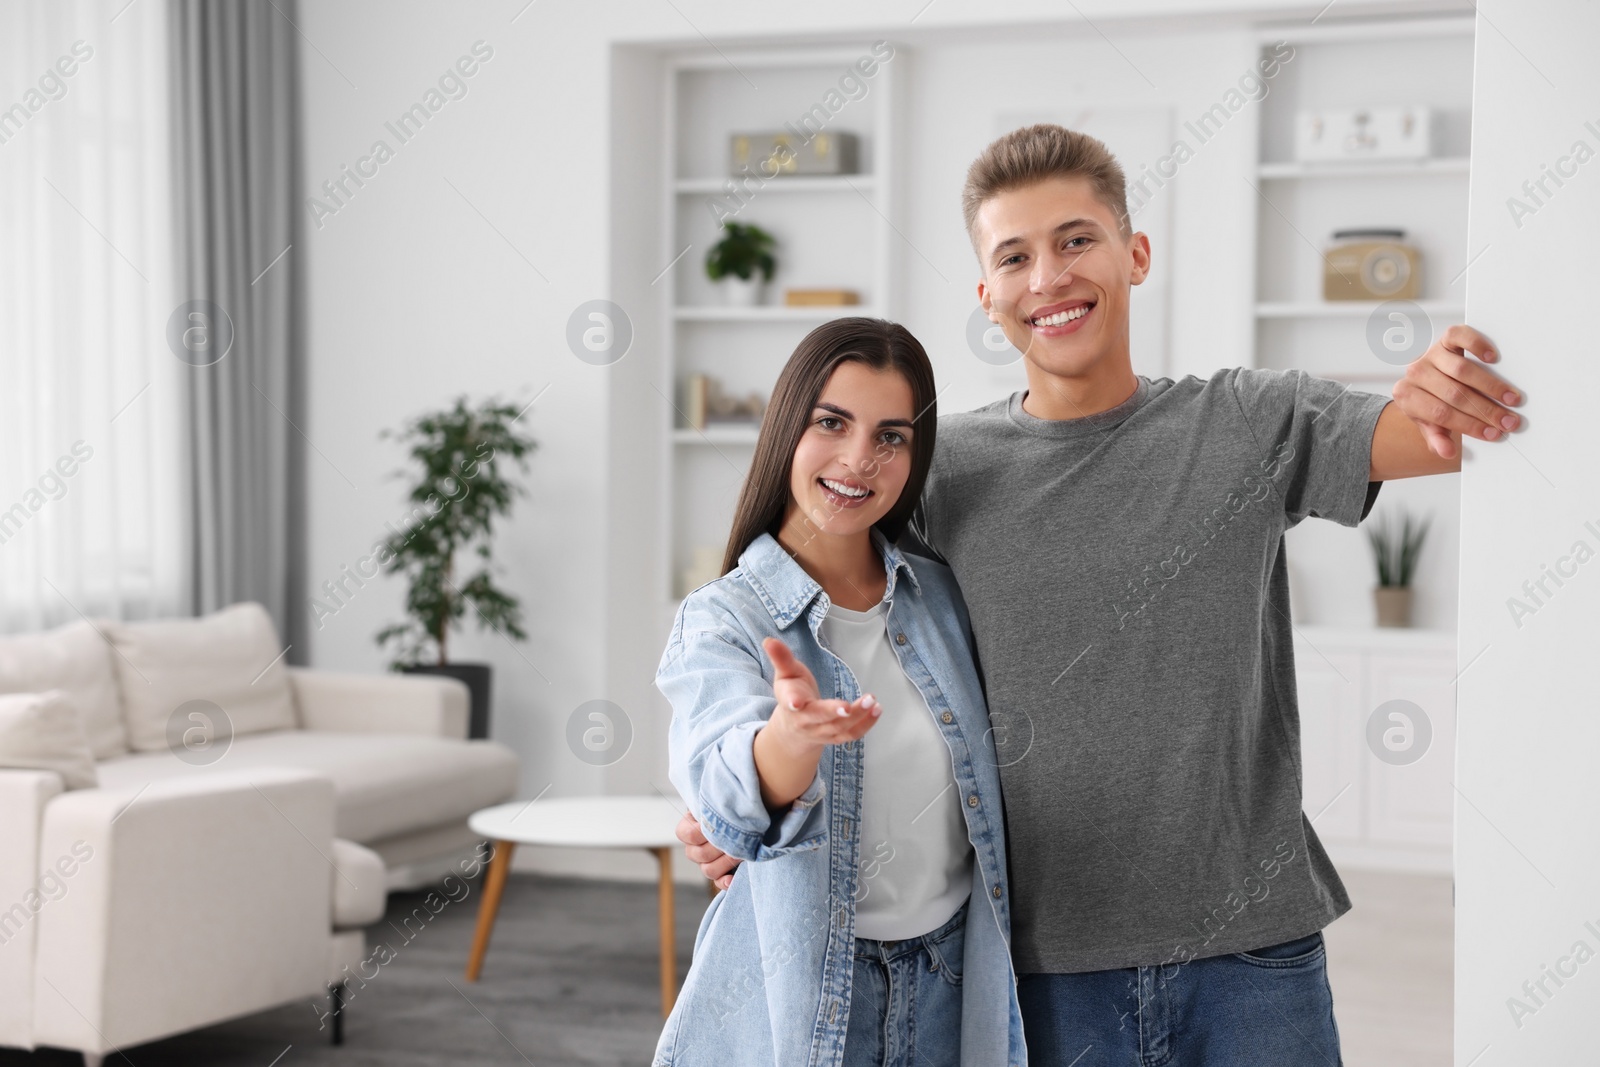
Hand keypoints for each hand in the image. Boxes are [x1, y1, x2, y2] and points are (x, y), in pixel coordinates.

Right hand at [677, 809, 738, 890]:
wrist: (742, 813)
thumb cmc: (727, 804)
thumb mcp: (715, 800)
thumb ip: (712, 803)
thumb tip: (715, 806)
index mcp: (688, 828)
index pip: (688, 835)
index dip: (702, 832)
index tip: (717, 823)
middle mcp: (693, 848)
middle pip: (700, 855)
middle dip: (721, 846)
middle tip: (737, 837)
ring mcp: (705, 863)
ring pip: (708, 870)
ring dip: (726, 861)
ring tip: (742, 851)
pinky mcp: (719, 874)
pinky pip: (717, 883)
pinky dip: (725, 882)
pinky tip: (732, 878)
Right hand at [762, 636, 881, 751]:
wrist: (794, 729)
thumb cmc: (792, 694)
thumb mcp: (785, 674)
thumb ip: (781, 658)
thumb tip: (769, 640)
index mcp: (790, 703)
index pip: (791, 702)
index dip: (793, 701)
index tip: (796, 702)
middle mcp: (805, 721)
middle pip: (819, 718)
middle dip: (833, 712)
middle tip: (848, 706)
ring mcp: (821, 732)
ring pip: (839, 727)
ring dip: (857, 716)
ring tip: (871, 701)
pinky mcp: (836, 737)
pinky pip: (852, 734)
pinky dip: (866, 724)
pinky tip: (877, 710)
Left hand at [1392, 324, 1521, 459]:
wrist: (1423, 377)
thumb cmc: (1430, 402)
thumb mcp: (1429, 424)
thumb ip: (1436, 438)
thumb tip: (1447, 452)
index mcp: (1407, 396)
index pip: (1441, 414)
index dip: (1470, 425)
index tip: (1494, 434)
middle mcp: (1415, 373)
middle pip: (1454, 394)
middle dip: (1486, 411)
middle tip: (1509, 421)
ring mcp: (1431, 353)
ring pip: (1462, 370)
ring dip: (1491, 386)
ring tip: (1511, 399)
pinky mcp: (1445, 339)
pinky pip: (1460, 336)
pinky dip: (1477, 345)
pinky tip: (1493, 357)